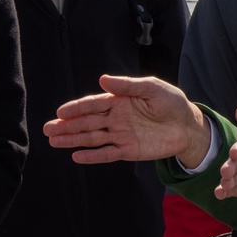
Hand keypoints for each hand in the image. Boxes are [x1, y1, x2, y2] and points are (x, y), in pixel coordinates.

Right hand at [44, 75, 210, 167]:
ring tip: (53, 141)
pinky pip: (107, 154)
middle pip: (87, 122)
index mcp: (120, 101)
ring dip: (73, 140)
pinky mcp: (128, 150)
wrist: (189, 126)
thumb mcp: (153, 88)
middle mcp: (116, 118)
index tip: (60, 112)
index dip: (77, 108)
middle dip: (67, 125)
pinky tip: (76, 156)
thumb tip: (102, 80)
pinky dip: (93, 156)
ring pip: (92, 138)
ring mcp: (121, 135)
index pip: (93, 104)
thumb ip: (128, 86)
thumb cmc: (172, 102)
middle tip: (47, 128)